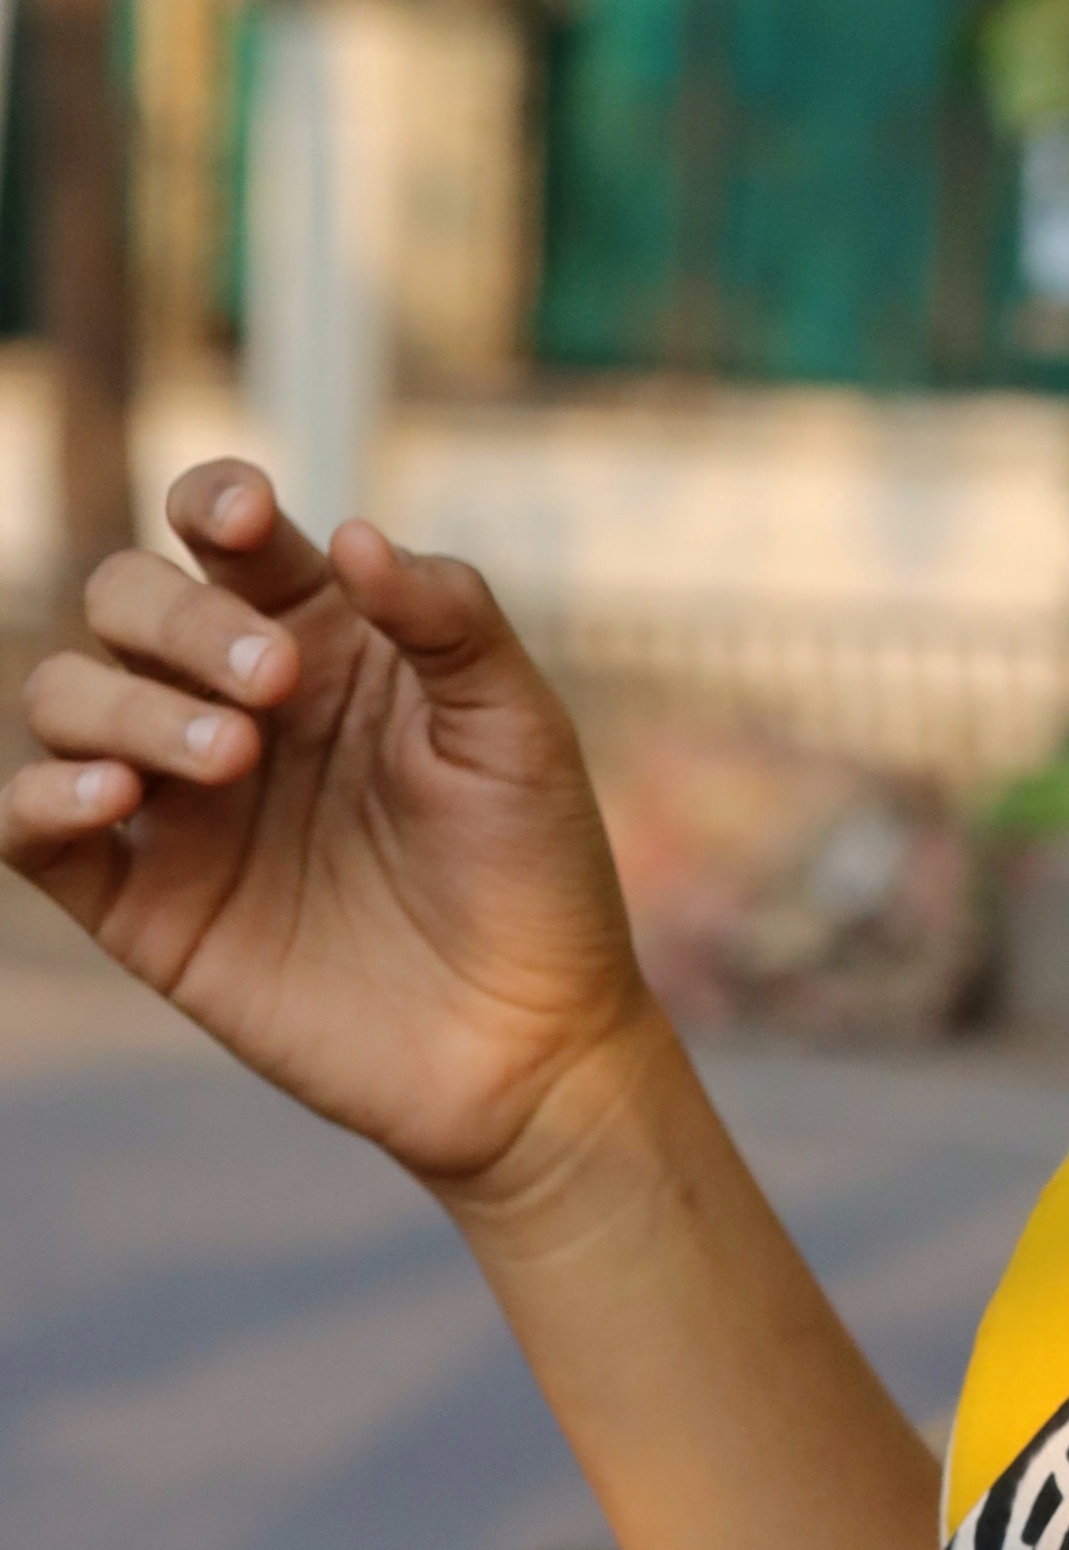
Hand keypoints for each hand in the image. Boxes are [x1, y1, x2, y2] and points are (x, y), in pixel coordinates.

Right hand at [4, 461, 655, 1194]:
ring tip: (230, 761)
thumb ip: (448, 619)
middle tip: (279, 689)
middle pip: (127, 600)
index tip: (245, 521)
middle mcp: (230, 704)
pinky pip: (29, 824)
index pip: (220, 534)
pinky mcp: (142, 902)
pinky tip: (115, 800)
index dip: (211, 501)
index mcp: (319, 639)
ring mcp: (178, 803)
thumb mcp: (518, 731)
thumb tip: (349, 532)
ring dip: (124, 703)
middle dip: (182, 621)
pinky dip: (42, 796)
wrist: (527, 1048)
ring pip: (64, 696)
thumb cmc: (537, 873)